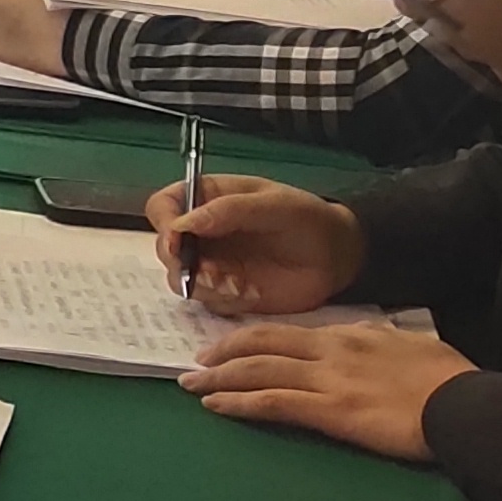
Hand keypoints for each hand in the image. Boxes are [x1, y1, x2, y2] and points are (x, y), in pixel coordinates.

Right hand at [148, 174, 365, 318]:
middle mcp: (201, 231)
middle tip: (213, 274)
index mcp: (206, 199)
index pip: (163, 206)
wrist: (337, 257)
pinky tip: (251, 292)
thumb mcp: (273, 205)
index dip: (164, 223)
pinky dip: (224, 300)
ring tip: (239, 285)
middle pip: (165, 247)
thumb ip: (228, 211)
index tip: (179, 241)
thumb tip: (182, 225)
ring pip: (180, 278)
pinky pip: (207, 301)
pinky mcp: (224, 291)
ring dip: (203, 285)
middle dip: (183, 263)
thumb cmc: (307, 219)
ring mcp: (210, 263)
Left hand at [180, 321, 470, 462]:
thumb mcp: (411, 347)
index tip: (231, 345)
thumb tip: (367, 339)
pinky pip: (271, 402)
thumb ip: (381, 342)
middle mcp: (331, 351)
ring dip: (218, 377)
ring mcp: (327, 380)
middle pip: (262, 344)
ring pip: (258, 371)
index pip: (289, 332)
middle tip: (197, 360)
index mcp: (351, 335)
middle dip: (224, 352)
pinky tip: (215, 405)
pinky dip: (238, 402)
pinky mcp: (330, 411)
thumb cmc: (449, 380)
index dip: (254, 338)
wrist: (466, 405)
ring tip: (191, 383)